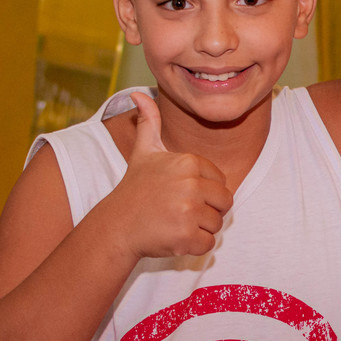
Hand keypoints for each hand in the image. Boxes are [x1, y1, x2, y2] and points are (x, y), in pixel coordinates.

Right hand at [113, 92, 233, 258]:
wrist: (117, 225)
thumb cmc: (135, 189)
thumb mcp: (144, 152)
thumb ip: (149, 122)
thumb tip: (139, 94)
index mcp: (189, 163)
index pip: (221, 183)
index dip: (205, 192)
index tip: (181, 195)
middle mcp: (191, 184)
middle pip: (224, 203)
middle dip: (206, 211)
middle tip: (180, 212)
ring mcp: (188, 211)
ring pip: (217, 224)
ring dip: (199, 229)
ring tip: (174, 222)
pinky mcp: (185, 236)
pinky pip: (208, 244)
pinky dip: (194, 246)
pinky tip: (174, 237)